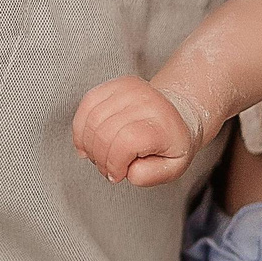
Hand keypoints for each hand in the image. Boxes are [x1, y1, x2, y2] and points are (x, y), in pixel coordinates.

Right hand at [73, 76, 202, 185]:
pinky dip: (81, 127)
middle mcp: (146, 101)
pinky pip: (87, 104)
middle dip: (100, 159)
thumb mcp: (173, 168)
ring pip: (92, 120)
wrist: (179, 113)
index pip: (125, 142)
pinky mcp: (115, 84)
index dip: (114, 164)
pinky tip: (89, 140)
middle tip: (108, 168)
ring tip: (101, 155)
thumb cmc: (173, 142)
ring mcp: (130, 89)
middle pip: (104, 133)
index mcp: (163, 124)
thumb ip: (151, 175)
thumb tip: (128, 171)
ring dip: (89, 144)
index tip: (118, 174)